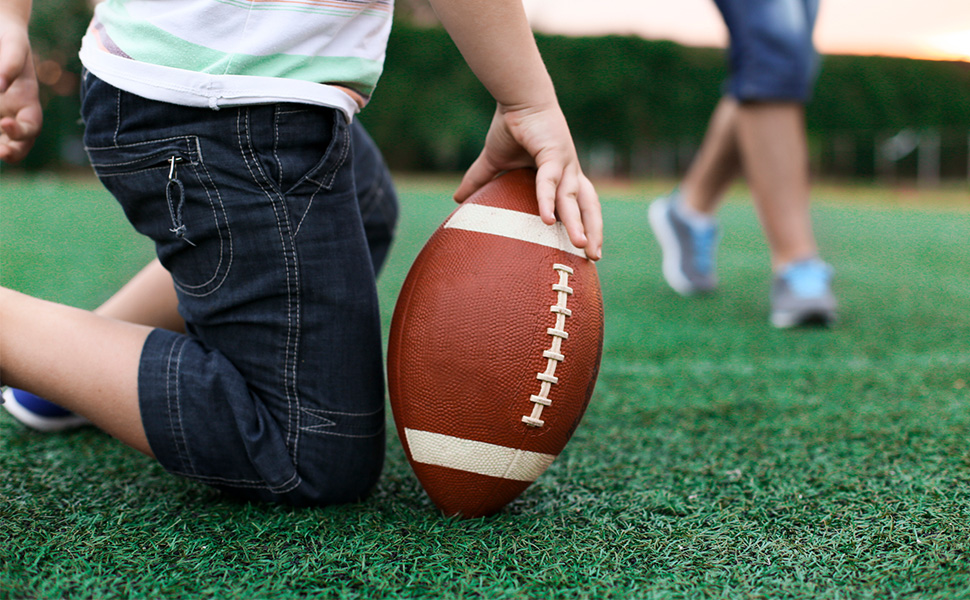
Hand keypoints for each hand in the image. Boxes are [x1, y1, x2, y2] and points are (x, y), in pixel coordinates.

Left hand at [0, 23, 42, 162]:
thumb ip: (10, 64)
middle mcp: (13, 113)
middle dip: (9, 152)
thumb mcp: (12, 45)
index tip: (4, 122)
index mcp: (27, 102)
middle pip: (18, 144)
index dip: (21, 132)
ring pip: (0, 140)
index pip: (31, 127)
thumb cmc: (8, 36)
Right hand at [454, 102, 602, 260]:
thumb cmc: (512, 126)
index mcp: (561, 174)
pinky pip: (551, 181)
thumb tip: (458, 198)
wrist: (515, 98)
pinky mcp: (554, 152)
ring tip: (580, 246)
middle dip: (593, 230)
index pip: (582, 205)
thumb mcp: (494, 161)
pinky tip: (548, 220)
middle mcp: (568, 171)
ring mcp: (564, 162)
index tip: (587, 251)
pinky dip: (549, 201)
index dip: (587, 225)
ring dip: (578, 223)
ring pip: (575, 199)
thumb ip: (480, 180)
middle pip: (589, 206)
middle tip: (593, 257)